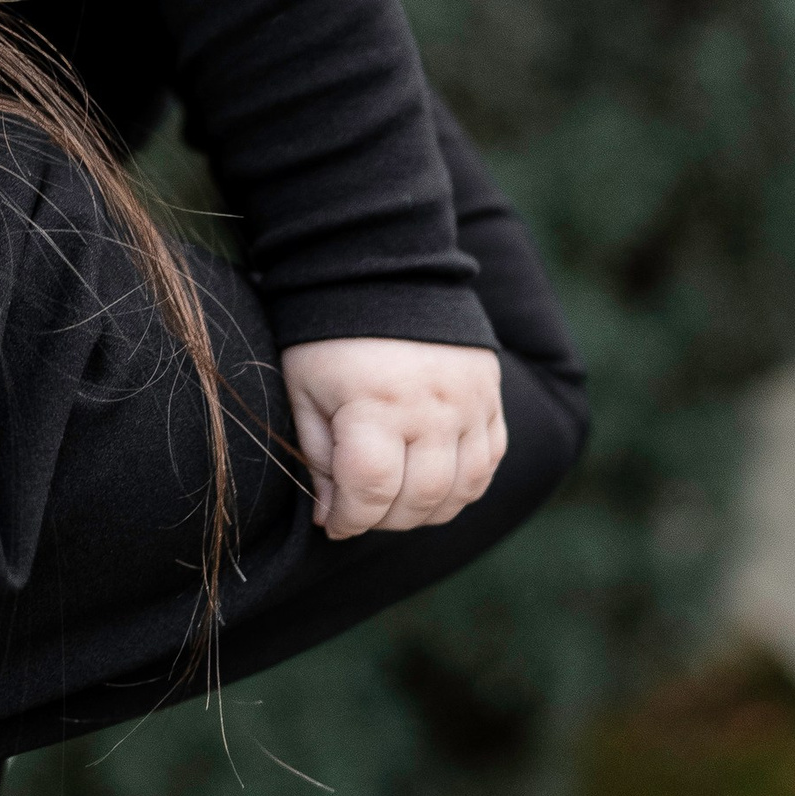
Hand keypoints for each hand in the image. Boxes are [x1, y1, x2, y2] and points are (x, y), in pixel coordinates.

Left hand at [278, 337, 506, 539]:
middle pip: (420, 498)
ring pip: (462, 490)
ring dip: (426, 510)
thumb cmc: (329, 334)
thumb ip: (316, 456)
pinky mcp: (491, 397)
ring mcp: (469, 404)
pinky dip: (463, 486)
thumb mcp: (303, 389)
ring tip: (395, 502)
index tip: (334, 524)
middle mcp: (432, 408)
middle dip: (384, 519)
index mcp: (376, 403)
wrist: (384, 271)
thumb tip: (331, 516)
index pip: (372, 490)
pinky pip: (489, 463)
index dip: (350, 519)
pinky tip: (433, 483)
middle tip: (361, 511)